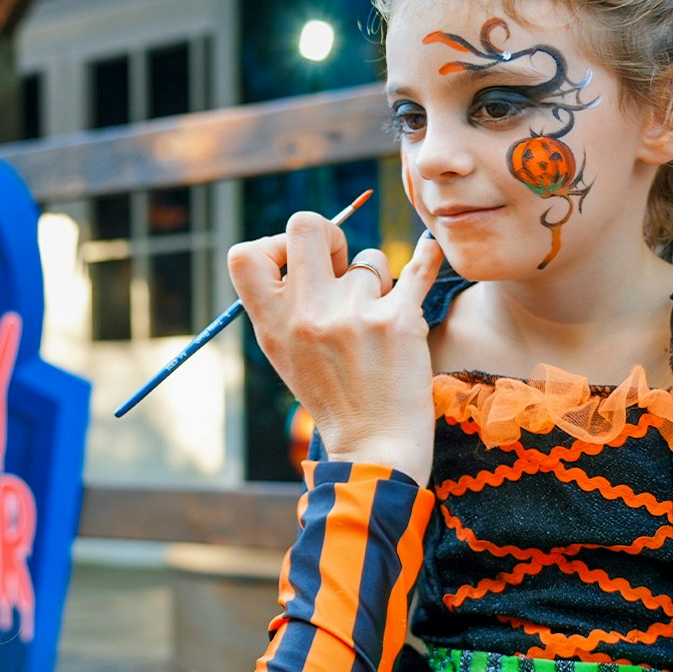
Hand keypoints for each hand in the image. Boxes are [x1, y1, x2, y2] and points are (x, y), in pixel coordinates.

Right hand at [228, 214, 442, 485]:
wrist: (374, 447)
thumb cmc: (332, 397)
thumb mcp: (286, 353)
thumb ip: (283, 303)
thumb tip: (301, 244)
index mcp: (272, 324)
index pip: (244, 255)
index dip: (272, 246)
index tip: (296, 267)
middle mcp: (307, 314)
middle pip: (307, 224)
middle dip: (329, 234)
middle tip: (342, 265)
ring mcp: (352, 315)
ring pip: (370, 257)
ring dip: (378, 282)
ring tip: (378, 321)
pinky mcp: (397, 320)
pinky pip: (417, 266)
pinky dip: (427, 256)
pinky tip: (428, 249)